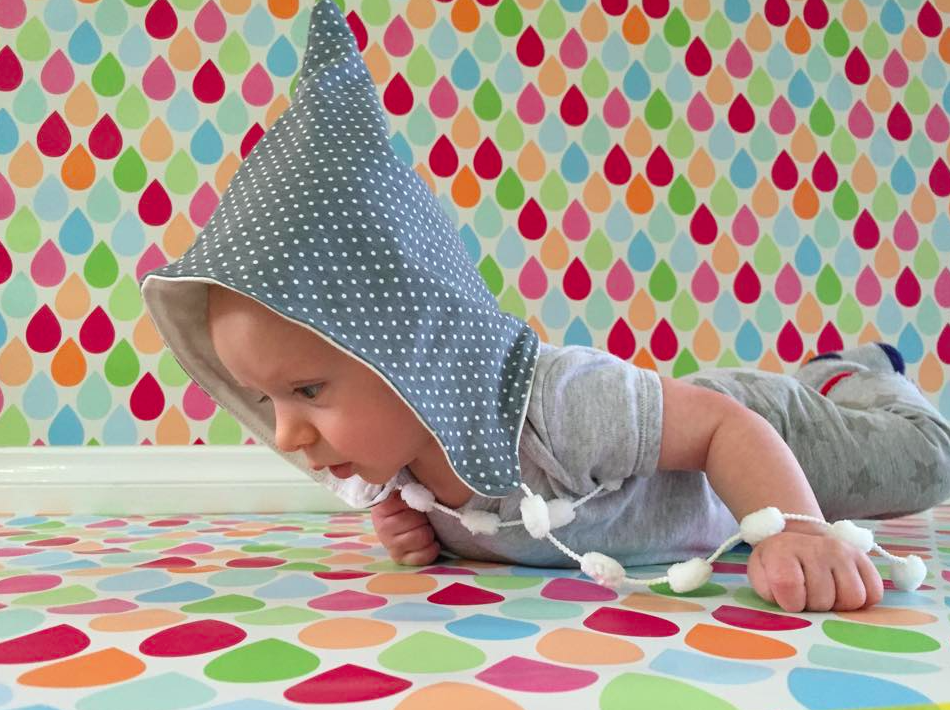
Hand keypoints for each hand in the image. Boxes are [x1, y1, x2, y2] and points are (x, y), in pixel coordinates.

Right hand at [370, 490, 439, 565]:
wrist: (402, 524)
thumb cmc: (408, 507)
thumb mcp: (407, 494)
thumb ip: (411, 490)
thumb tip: (422, 493)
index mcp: (381, 508)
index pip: (409, 501)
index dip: (419, 501)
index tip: (417, 503)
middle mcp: (382, 528)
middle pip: (417, 520)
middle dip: (425, 518)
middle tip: (423, 517)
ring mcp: (390, 546)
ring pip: (422, 536)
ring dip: (429, 532)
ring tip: (425, 528)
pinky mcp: (401, 560)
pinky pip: (423, 556)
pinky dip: (432, 548)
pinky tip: (431, 542)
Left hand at [746, 530, 883, 612]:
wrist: (795, 541)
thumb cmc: (775, 566)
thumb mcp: (760, 576)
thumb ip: (769, 592)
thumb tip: (793, 606)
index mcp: (782, 550)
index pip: (789, 584)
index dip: (790, 602)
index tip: (788, 599)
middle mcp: (816, 547)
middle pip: (824, 598)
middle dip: (814, 606)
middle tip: (806, 595)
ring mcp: (842, 551)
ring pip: (853, 598)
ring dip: (839, 605)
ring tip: (825, 594)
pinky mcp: (863, 558)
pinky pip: (874, 593)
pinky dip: (861, 600)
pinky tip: (842, 591)